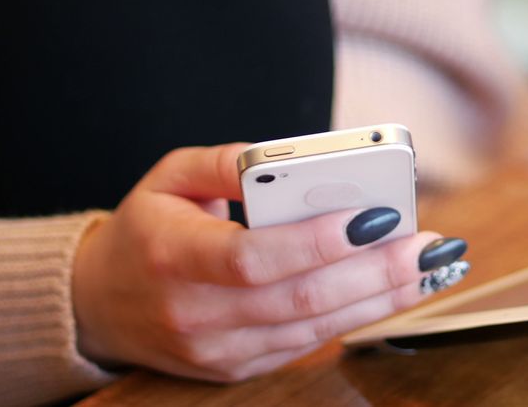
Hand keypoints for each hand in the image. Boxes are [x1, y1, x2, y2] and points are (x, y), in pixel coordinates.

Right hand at [71, 143, 467, 381]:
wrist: (101, 304)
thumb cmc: (147, 230)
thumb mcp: (170, 178)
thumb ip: (225, 163)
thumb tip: (282, 159)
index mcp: (175, 257)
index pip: (256, 257)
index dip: (320, 241)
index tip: (377, 215)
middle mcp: (196, 314)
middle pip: (301, 298)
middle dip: (375, 271)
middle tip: (426, 244)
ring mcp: (218, 351)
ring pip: (315, 328)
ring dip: (380, 298)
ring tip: (426, 267)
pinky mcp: (238, 368)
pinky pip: (308, 344)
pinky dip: (356, 317)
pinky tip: (393, 291)